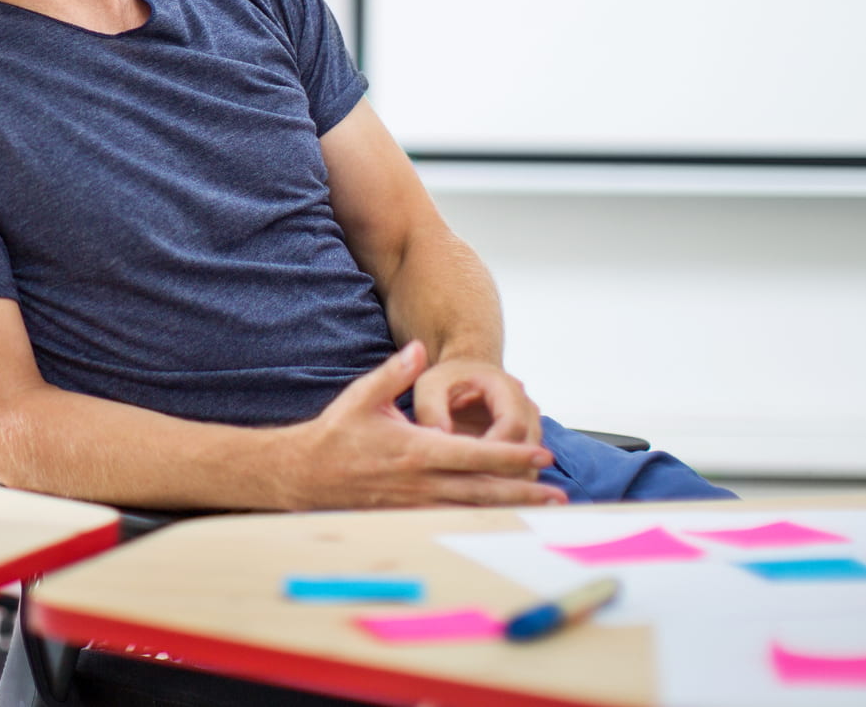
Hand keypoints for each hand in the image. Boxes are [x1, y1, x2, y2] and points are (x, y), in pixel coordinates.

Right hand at [279, 341, 562, 510]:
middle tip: (558, 494)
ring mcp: (416, 501)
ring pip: (472, 508)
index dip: (511, 456)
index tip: (541, 455)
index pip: (475, 454)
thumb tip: (419, 348)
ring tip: (541, 508)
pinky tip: (502, 517)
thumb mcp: (364, 396)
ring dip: (509, 507)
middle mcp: (422, 480)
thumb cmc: (337, 433)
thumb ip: (395, 371)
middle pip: (483, 488)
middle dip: (523, 490)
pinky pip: (453, 517)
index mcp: (417, 449)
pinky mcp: (409, 513)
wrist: (306, 474)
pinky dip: (481, 517)